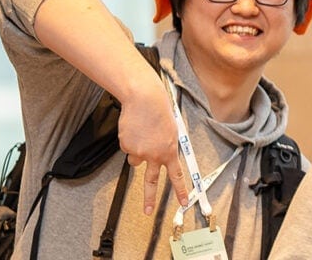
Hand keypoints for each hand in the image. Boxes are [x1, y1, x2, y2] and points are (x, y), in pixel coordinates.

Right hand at [120, 79, 188, 213]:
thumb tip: (160, 156)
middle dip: (149, 198)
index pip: (177, 175)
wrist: (144, 99)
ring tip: (141, 134)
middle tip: (148, 211)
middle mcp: (154, 155)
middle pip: (151, 182)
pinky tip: (134, 128)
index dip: (181, 190)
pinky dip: (129, 140)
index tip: (184, 202)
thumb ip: (167, 146)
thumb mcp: (171, 130)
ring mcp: (139, 152)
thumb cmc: (160, 111)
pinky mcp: (127, 146)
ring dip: (137, 152)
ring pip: (135, 161)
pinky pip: (127, 148)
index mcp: (170, 151)